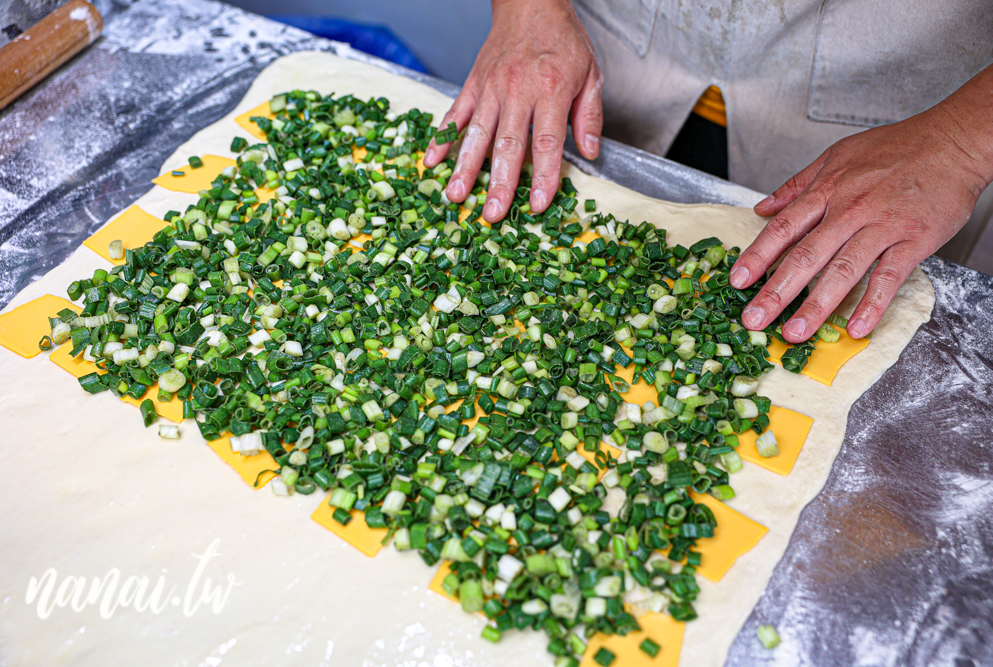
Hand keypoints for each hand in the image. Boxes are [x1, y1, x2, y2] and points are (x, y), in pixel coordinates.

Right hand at [422, 0, 602, 222]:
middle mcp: (518, 90)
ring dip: (465, 168)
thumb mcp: (591, 73)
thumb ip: (590, 116)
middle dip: (499, 183)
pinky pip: (455, 113)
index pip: (547, 142)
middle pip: (508, 144)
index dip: (542, 177)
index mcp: (551, 90)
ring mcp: (491, 88)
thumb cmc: (562, 40)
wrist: (530, 3)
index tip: (538, 204)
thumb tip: (590, 153)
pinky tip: (432, 161)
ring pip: (476, 133)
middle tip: (493, 214)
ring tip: (457, 196)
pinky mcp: (473, 84)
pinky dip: (441, 137)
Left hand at [729, 70, 992, 341]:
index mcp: (827, 191)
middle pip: (805, 255)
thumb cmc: (896, 147)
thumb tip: (762, 208)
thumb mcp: (837, 156)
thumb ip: (797, 185)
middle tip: (754, 318)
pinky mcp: (913, 240)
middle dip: (776, 291)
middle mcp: (849, 210)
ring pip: (842, 270)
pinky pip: (888, 276)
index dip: (757, 256)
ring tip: (795, 332)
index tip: (737, 281)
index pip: (783, 228)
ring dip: (817, 305)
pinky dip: (872, 303)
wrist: (953, 140)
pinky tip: (857, 327)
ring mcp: (881, 226)